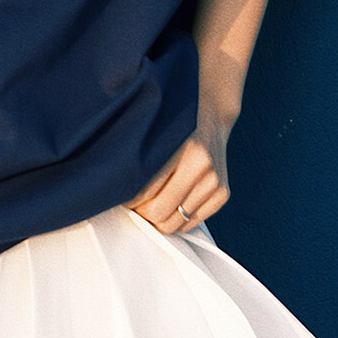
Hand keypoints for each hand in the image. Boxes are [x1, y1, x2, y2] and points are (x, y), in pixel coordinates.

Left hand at [123, 107, 234, 233]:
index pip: (145, 191)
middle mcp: (203, 167)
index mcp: (183, 147)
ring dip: (158, 218)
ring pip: (175, 223)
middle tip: (131, 203)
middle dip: (141, 213)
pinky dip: (176, 218)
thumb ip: (138, 157)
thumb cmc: (174, 122)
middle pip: (160, 212)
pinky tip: (168, 200)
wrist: (210, 114)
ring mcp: (214, 182)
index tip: (118, 194)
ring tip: (147, 202)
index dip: (128, 199)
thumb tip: (115, 190)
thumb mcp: (154, 130)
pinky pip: (191, 223)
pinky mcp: (222, 194)